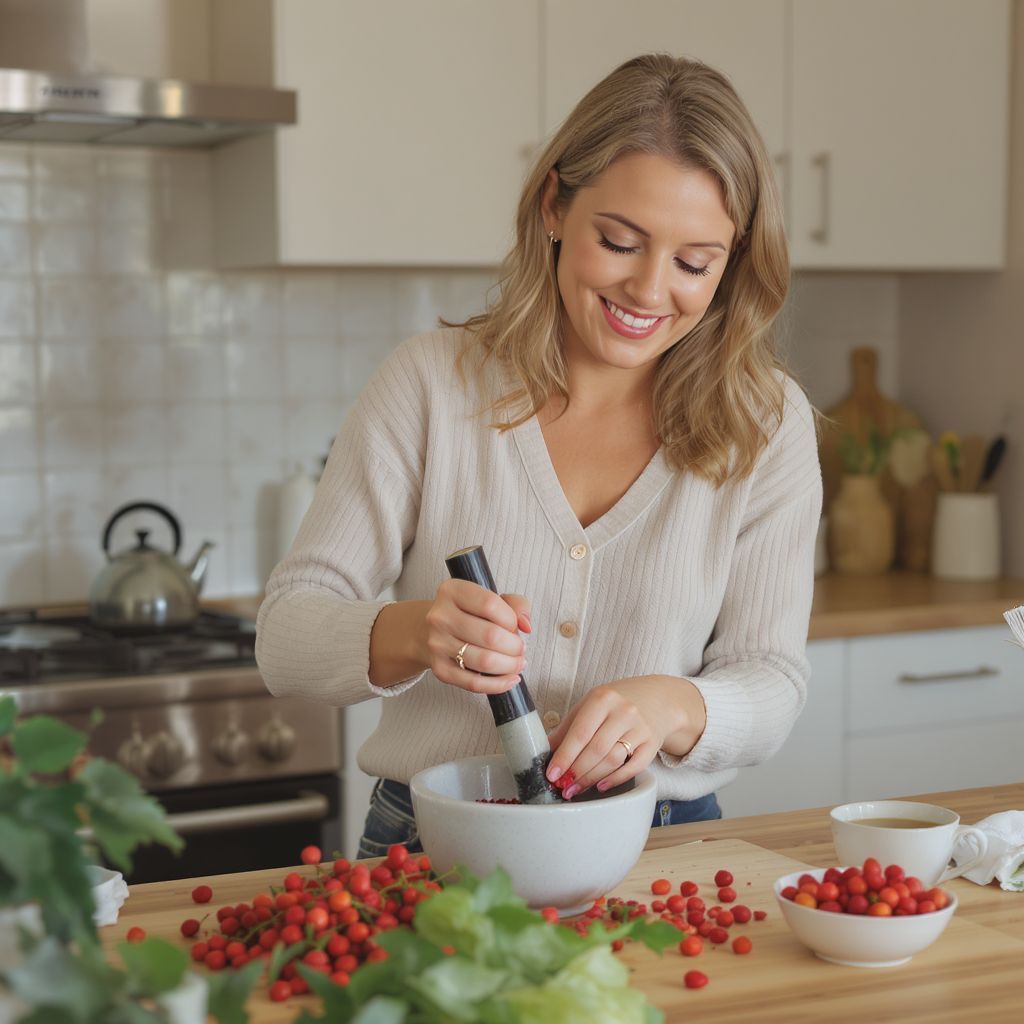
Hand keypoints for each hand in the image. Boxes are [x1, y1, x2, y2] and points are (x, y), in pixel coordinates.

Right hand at [423, 579, 530, 694]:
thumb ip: (515, 604)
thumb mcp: (490, 598)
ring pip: (484, 661)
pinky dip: (498, 684)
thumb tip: (525, 625)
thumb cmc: (467, 614)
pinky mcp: (439, 669)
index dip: (511, 619)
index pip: (490, 604)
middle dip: (515, 646)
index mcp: (452, 591)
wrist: (429, 631)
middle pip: (490, 635)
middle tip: (520, 649)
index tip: (515, 625)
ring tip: (518, 663)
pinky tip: (510, 679)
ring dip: (510, 665)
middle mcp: (440, 617)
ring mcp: (437, 644)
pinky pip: (474, 683)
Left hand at [545, 676, 705, 797]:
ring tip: (576, 788)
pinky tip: (601, 786)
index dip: (564, 756)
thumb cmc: (617, 703)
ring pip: (613, 759)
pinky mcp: (653, 743)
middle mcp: (623, 711)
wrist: (657, 698)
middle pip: (596, 749)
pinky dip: (616, 779)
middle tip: (563, 786)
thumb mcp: (591, 705)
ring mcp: (641, 727)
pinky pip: (634, 767)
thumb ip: (568, 727)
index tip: (552, 774)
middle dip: (576, 771)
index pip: (580, 732)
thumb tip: (545, 751)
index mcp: (602, 699)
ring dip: (592, 778)